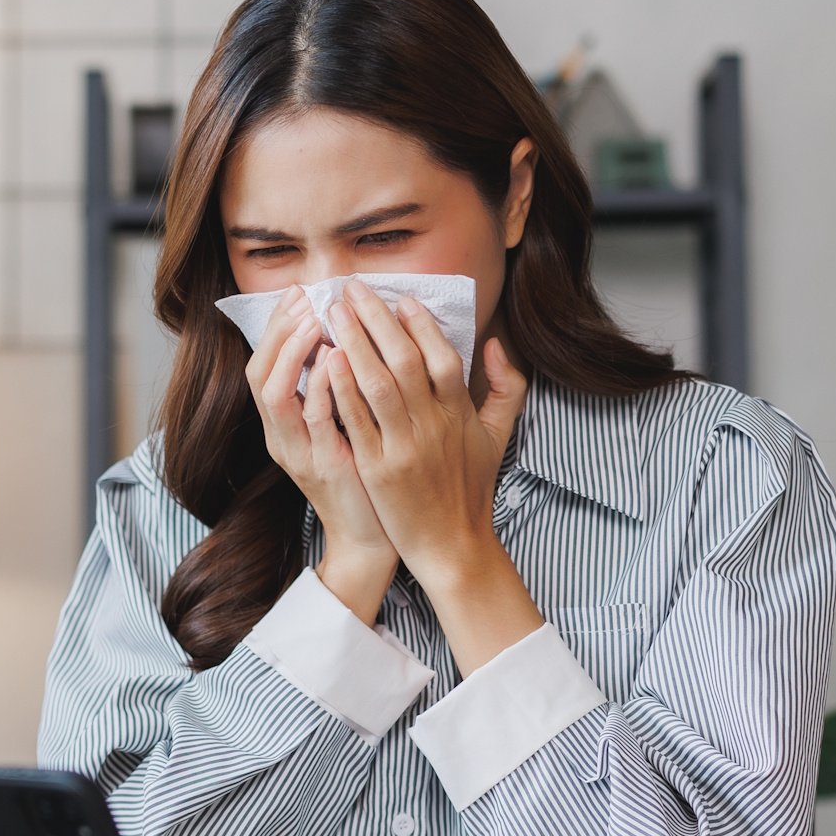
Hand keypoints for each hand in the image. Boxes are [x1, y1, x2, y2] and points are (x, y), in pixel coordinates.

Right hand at [245, 291, 397, 623]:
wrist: (372, 536)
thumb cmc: (363, 477)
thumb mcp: (340, 429)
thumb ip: (332, 391)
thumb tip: (341, 339)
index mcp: (283, 427)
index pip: (261, 367)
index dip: (276, 330)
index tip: (297, 295)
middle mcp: (281, 438)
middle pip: (258, 374)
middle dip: (279, 332)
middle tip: (303, 299)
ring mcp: (299, 453)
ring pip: (276, 394)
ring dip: (293, 353)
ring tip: (314, 320)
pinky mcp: (325, 466)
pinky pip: (314, 420)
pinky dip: (321, 386)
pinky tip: (337, 359)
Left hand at [317, 291, 543, 667]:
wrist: (453, 545)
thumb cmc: (472, 488)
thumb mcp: (499, 435)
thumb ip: (508, 386)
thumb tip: (497, 342)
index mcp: (460, 414)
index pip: (443, 356)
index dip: (422, 324)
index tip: (400, 298)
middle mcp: (433, 425)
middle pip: (405, 359)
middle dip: (377, 319)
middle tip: (353, 289)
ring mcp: (404, 446)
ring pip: (378, 383)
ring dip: (354, 342)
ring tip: (335, 312)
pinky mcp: (379, 469)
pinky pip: (357, 421)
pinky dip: (342, 388)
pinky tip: (327, 360)